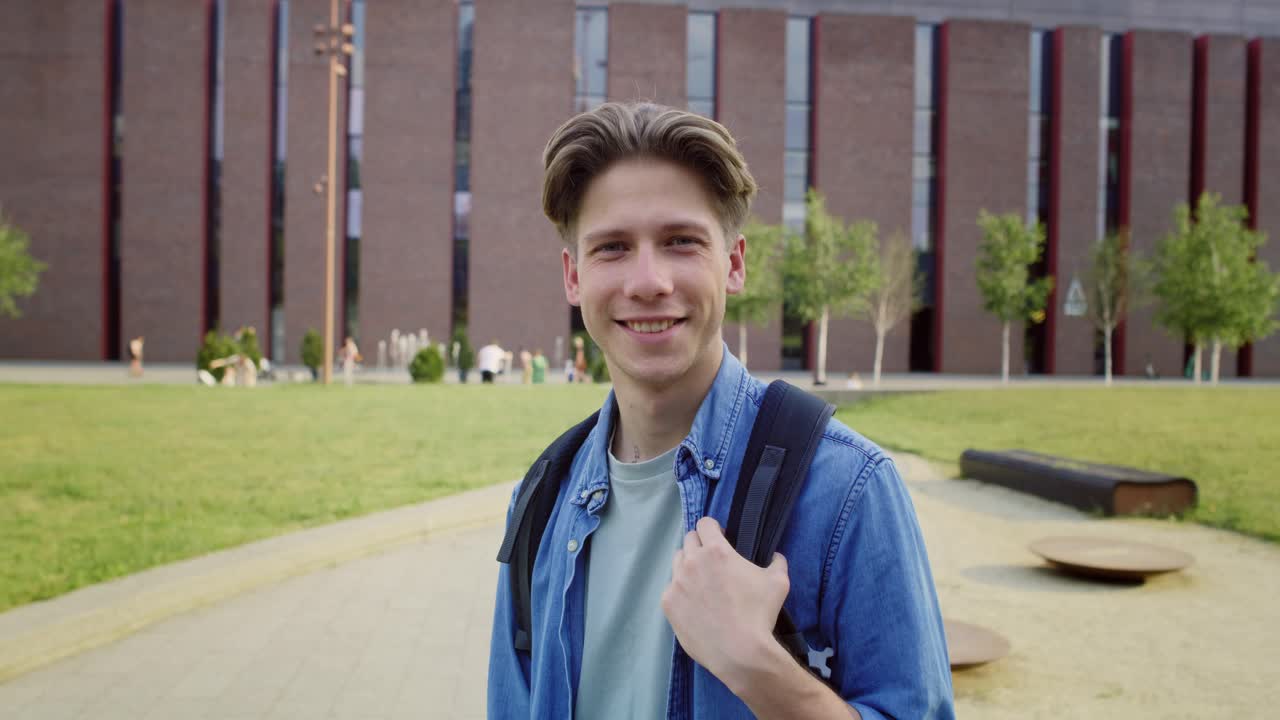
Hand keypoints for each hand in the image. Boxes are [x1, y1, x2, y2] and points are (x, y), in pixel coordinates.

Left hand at [661, 516, 790, 695]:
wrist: (739, 652)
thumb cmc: (760, 614)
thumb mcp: (778, 583)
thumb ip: (777, 562)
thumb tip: (776, 556)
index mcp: (716, 551)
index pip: (704, 523)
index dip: (713, 529)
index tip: (720, 539)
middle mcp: (692, 561)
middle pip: (689, 540)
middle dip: (700, 545)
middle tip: (711, 562)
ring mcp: (677, 582)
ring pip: (677, 562)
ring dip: (688, 566)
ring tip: (701, 583)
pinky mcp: (668, 603)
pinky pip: (671, 588)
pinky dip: (681, 591)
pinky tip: (694, 604)